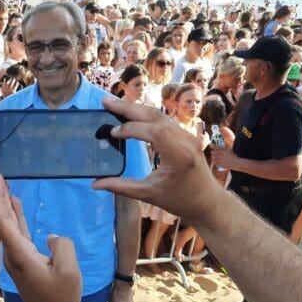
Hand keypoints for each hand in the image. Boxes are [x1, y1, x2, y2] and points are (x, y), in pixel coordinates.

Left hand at [0, 170, 79, 301]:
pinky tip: (15, 205)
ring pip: (7, 225)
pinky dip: (14, 216)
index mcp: (20, 254)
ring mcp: (16, 258)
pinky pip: (15, 233)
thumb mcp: (69, 269)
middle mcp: (12, 254)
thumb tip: (49, 236)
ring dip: (4, 203)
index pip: (4, 219)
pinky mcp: (23, 260)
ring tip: (1, 183)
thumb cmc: (61, 297)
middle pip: (1, 219)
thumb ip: (60, 244)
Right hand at [91, 97, 220, 225]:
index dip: (130, 129)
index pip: (153, 132)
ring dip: (135, 108)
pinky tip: (130, 113)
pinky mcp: (185, 135)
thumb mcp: (148, 195)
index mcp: (179, 155)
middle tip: (105, 101)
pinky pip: (163, 120)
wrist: (206, 201)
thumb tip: (95, 184)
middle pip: (154, 116)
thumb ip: (121, 187)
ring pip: (158, 114)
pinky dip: (144, 115)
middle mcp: (185, 140)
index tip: (111, 132)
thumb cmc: (179, 200)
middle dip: (128, 107)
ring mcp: (187, 135)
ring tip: (113, 104)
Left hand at [209, 145, 237, 170]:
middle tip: (212, 152)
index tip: (211, 146)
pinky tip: (216, 160)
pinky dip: (214, 161)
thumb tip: (224, 140)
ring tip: (214, 156)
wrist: (236, 163)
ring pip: (213, 157)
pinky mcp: (220, 164)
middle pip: (213, 152)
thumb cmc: (233, 156)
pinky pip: (214, 162)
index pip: (216, 147)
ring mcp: (220, 159)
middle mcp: (221, 154)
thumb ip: (226, 145)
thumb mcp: (230, 149)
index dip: (212, 146)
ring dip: (213, 156)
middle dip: (212, 152)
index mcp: (223, 150)